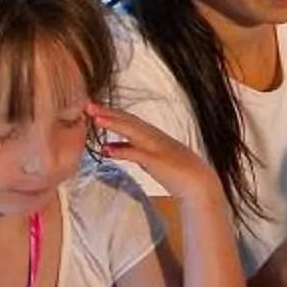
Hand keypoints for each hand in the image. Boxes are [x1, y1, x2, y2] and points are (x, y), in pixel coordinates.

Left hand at [84, 102, 224, 200]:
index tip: (93, 106)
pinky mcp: (157, 161)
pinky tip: (107, 149)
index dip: (110, 112)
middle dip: (107, 112)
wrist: (199, 182)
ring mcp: (156, 147)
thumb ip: (130, 151)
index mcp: (152, 135)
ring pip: (131, 132)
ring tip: (95, 118)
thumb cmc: (175, 171)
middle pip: (127, 121)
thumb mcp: (148, 158)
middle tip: (87, 104)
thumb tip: (109, 148)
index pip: (128, 119)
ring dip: (113, 124)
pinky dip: (122, 151)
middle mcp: (153, 137)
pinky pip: (137, 154)